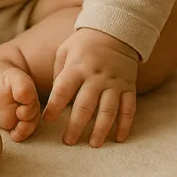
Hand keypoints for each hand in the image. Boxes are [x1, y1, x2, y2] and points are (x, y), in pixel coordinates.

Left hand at [42, 28, 139, 145]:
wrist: (116, 31)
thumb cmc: (84, 44)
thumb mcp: (65, 50)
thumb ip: (58, 73)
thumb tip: (54, 98)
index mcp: (77, 67)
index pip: (63, 90)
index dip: (54, 106)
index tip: (47, 120)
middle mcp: (96, 77)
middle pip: (85, 106)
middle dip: (75, 126)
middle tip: (68, 142)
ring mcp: (115, 83)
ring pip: (108, 111)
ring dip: (101, 130)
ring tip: (93, 144)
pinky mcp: (129, 87)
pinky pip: (129, 109)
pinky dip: (125, 125)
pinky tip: (119, 138)